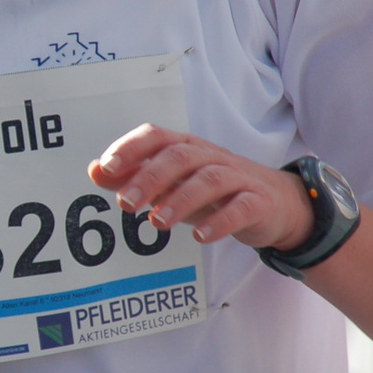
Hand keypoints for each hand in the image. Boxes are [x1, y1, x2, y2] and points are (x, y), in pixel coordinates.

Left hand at [88, 124, 314, 251]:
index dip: (131, 148)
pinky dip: (220, 221)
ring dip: (180, 199)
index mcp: (187, 148)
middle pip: (179, 156)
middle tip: (126, 204)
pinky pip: (241, 207)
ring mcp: (237, 177)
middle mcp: (211, 157)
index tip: (106, 167)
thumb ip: (134, 178)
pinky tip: (200, 237)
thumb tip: (94, 170)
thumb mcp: (173, 184)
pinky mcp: (258, 202)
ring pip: (208, 179)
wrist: (277, 204)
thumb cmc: (215, 193)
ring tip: (157, 222)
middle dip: (150, 178)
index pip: (156, 136)